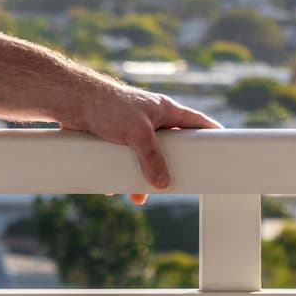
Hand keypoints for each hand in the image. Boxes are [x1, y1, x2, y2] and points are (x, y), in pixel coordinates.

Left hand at [63, 84, 221, 204]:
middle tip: (180, 185)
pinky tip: (113, 187)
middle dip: (172, 167)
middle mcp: (152, 119)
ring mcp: (132, 128)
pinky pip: (124, 158)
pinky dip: (120, 172)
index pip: (199, 123)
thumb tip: (162, 184)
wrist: (69, 99)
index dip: (213, 136)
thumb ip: (152, 158)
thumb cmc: (107, 104)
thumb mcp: (137, 133)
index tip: (226, 151)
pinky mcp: (113, 136)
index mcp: (166, 110)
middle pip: (173, 146)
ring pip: (146, 156)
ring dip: (142, 176)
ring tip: (138, 195)